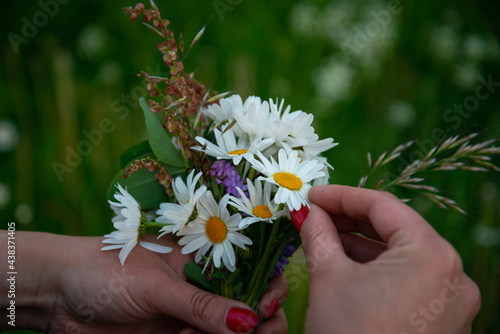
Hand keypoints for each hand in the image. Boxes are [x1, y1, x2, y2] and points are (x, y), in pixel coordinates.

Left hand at [1, 231, 286, 333]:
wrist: (58, 295)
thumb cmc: (104, 269)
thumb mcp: (155, 285)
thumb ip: (200, 304)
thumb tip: (248, 321)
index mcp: (205, 257)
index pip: (255, 268)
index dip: (270, 287)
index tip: (265, 306)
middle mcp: (205, 286)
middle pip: (251, 306)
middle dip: (257, 322)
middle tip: (243, 332)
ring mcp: (192, 314)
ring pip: (231, 331)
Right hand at [299, 185, 479, 333]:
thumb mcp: (328, 277)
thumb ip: (318, 234)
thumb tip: (308, 212)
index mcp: (432, 255)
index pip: (383, 206)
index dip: (342, 195)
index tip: (312, 195)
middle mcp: (454, 276)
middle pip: (396, 230)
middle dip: (351, 220)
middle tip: (315, 215)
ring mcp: (453, 303)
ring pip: (403, 257)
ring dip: (362, 245)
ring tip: (324, 238)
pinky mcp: (444, 323)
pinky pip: (410, 282)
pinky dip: (379, 271)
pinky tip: (347, 266)